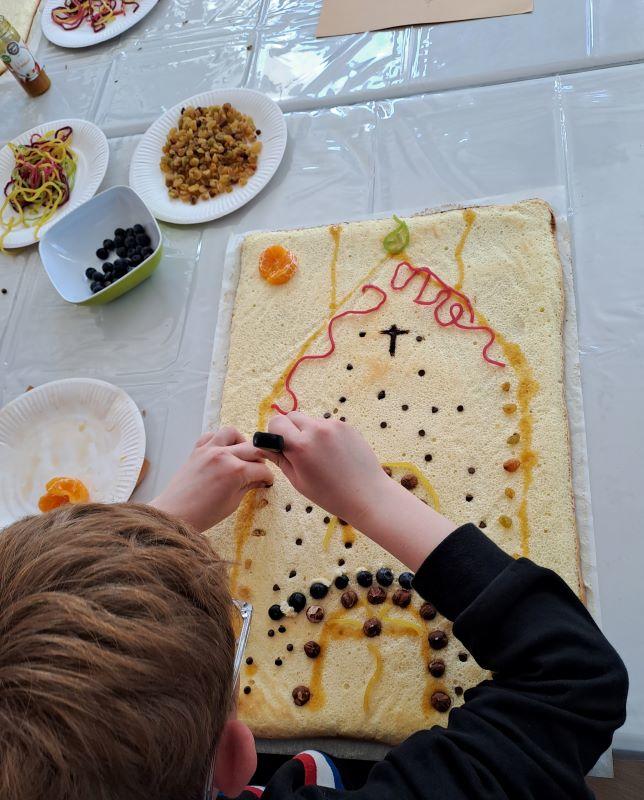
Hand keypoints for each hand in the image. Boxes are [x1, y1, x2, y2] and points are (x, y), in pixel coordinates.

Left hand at [152, 427, 272, 531]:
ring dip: (241, 442)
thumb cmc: (203, 514)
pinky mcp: (197, 450)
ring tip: (241, 455)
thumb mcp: (233, 503)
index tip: (267, 480)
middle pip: (252, 448)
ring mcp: (209, 450)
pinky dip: (219, 439)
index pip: (261, 469)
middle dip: (260, 459)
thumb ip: (248, 486)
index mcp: (236, 471)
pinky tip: (222, 451)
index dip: (268, 476)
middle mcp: (223, 455)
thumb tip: (260, 480)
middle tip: (259, 470)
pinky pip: (211, 435)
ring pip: (232, 433)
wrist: (175, 514)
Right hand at [266, 412, 455, 569]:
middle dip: (290, 430)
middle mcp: (316, 430)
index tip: (279, 445)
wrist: (367, 495)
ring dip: (309, 432)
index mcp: (300, 446)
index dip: (274, 434)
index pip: (276, 423)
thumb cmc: (330, 494)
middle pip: (292, 416)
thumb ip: (280, 459)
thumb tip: (264, 446)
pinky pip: (327, 425)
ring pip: (311, 420)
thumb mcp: (298, 481)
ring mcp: (334, 426)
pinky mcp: (347, 426)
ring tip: (320, 455)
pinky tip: (334, 453)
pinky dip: (325, 435)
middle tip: (298, 450)